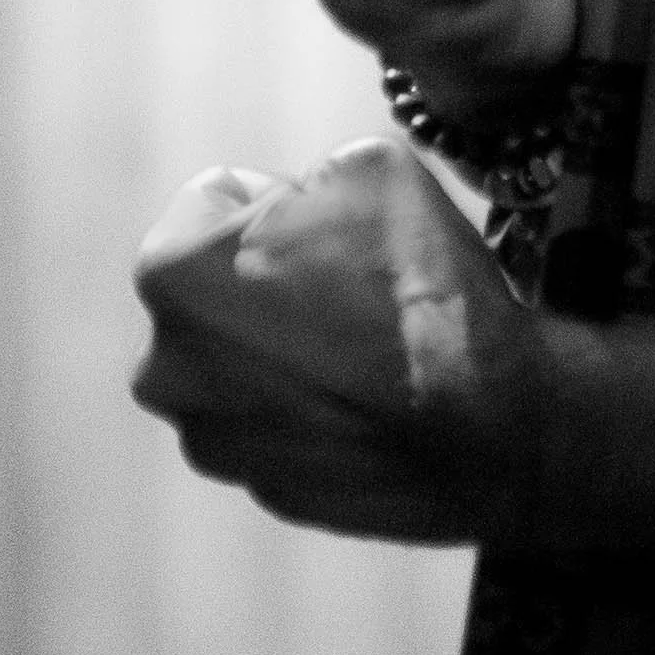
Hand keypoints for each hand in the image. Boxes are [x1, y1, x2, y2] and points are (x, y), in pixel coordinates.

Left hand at [130, 136, 547, 541]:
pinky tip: (370, 393)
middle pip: (219, 284)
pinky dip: (313, 402)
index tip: (334, 226)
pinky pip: (279, 418)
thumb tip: (298, 210)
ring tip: (365, 341)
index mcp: (171, 274)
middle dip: (269, 274)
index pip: (215, 198)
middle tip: (351, 280)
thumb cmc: (419, 287)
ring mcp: (212, 439)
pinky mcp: (260, 488)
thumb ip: (304, 177)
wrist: (488, 425)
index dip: (282, 199)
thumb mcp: (367, 165)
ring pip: (247, 356)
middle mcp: (166, 367)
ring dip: (288, 342)